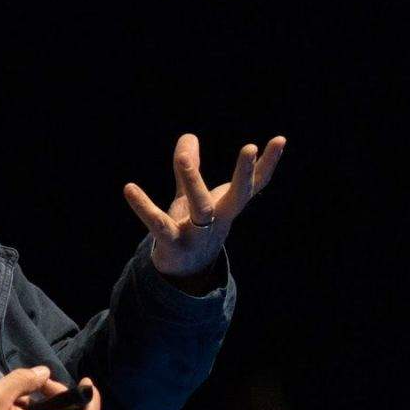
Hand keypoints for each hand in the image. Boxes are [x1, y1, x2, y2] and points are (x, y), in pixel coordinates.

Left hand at [123, 134, 285, 282]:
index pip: (254, 184)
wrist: (181, 275)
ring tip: (182, 158)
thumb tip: (188, 135)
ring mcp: (198, 235)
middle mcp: (218, 221)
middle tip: (250, 147)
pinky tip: (129, 188)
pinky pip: (158, 224)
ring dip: (194, 183)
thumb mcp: (192, 196)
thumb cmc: (191, 229)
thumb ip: (190, 166)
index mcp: (227, 207)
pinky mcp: (173, 245)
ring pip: (201, 209)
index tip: (280, 140)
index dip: (267, 164)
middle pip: (237, 197)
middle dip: (244, 174)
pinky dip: (143, 207)